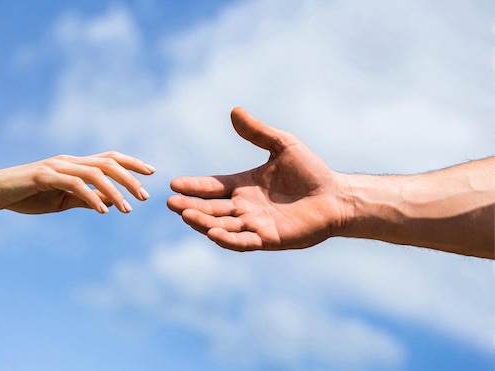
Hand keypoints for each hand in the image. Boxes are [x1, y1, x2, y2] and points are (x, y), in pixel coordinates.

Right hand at [0, 151, 154, 213]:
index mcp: (75, 164)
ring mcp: (57, 166)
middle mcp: (69, 161)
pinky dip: (91, 197)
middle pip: (108, 162)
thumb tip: (109, 202)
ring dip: (114, 191)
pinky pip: (74, 185)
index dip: (132, 162)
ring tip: (127, 209)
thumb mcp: (61, 200)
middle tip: (144, 197)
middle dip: (130, 178)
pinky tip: (102, 210)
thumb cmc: (27, 195)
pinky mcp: (44, 175)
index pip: (109, 158)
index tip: (151, 172)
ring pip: (95, 173)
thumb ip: (84, 198)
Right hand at [167, 107, 349, 251]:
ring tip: (185, 214)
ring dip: (202, 221)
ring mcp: (254, 224)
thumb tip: (234, 110)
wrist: (337, 196)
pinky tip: (212, 233)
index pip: (213, 186)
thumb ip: (258, 132)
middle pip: (211, 208)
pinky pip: (243, 241)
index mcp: (244, 186)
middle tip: (170, 203)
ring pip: (222, 225)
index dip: (194, 186)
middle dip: (190, 206)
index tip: (173, 183)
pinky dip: (227, 239)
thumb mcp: (283, 145)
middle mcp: (245, 207)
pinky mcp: (268, 239)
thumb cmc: (312, 171)